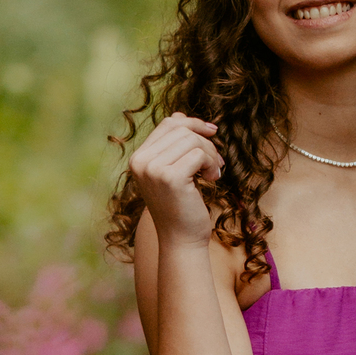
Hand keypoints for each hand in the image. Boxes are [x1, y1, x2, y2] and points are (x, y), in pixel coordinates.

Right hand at [128, 113, 223, 245]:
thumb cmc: (181, 207)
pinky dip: (211, 165)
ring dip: (211, 155)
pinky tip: (212, 180)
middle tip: (216, 164)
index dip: (193, 124)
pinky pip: (199, 154)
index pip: (168, 124)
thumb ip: (174, 145)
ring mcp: (153, 169)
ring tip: (213, 174)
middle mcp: (140, 161)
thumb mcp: (175, 171)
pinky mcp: (170, 177)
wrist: (181, 240)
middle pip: (182, 130)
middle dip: (206, 143)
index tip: (212, 133)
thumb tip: (180, 114)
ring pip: (192, 140)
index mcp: (138, 158)